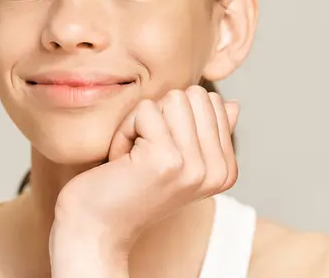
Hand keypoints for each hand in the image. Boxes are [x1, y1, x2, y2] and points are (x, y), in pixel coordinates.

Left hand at [49, 85, 239, 276]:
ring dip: (142, 122)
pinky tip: (122, 161)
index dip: (176, 118)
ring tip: (134, 157)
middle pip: (195, 95)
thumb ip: (207, 132)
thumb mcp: (177, 160)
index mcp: (225, 170)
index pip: (212, 102)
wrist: (95, 232)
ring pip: (172, 98)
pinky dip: (125, 130)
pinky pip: (146, 110)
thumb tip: (233, 103)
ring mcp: (195, 166)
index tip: (160, 152)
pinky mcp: (167, 159)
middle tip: (144, 153)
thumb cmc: (130, 191)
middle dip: (161, 115)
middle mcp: (217, 171)